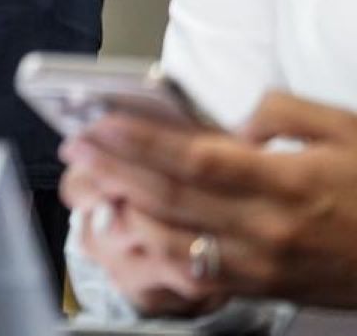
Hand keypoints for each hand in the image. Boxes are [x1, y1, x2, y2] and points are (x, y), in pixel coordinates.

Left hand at [61, 91, 356, 310]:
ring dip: (126, 212)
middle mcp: (269, 229)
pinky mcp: (264, 290)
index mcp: (289, 183)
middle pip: (173, 199)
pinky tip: (132, 224)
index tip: (99, 122)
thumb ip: (284, 113)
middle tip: (75, 146)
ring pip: (175, 242)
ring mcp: (264, 267)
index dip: (141, 142)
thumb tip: (232, 122)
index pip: (197, 160)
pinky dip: (156, 249)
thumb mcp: (348, 130)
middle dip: (116, 170)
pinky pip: (197, 273)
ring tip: (92, 182)